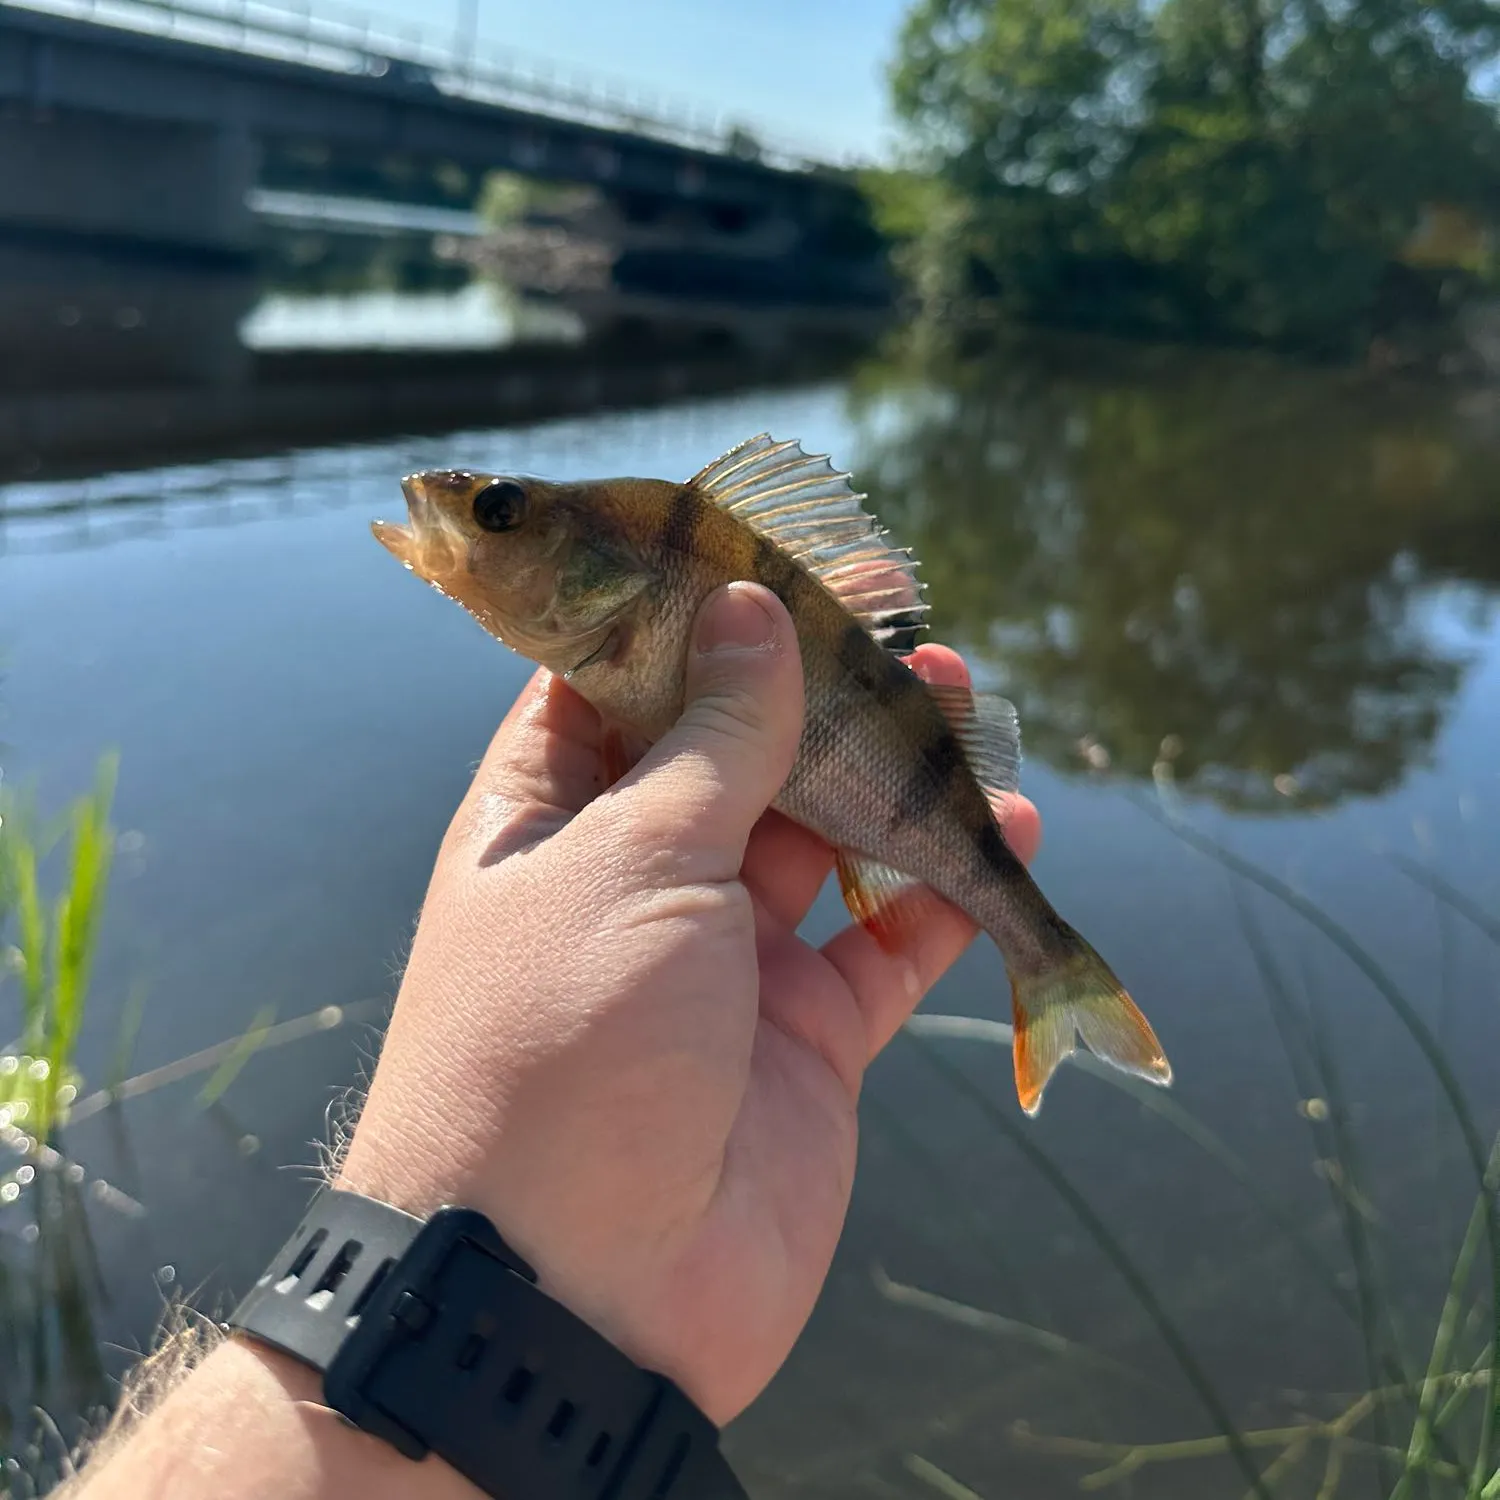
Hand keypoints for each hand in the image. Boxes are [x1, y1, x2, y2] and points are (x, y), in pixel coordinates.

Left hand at [337, 582, 1040, 1425]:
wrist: (580, 1292)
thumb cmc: (564, 1043)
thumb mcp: (630, 859)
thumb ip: (713, 739)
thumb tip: (752, 613)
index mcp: (553, 821)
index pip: (618, 687)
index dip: (697, 619)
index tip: (779, 561)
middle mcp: (639, 880)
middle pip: (743, 753)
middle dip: (820, 688)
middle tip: (904, 621)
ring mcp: (729, 960)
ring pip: (829, 838)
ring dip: (896, 774)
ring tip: (965, 705)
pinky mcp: (807, 1037)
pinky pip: (890, 943)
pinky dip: (946, 890)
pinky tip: (1002, 830)